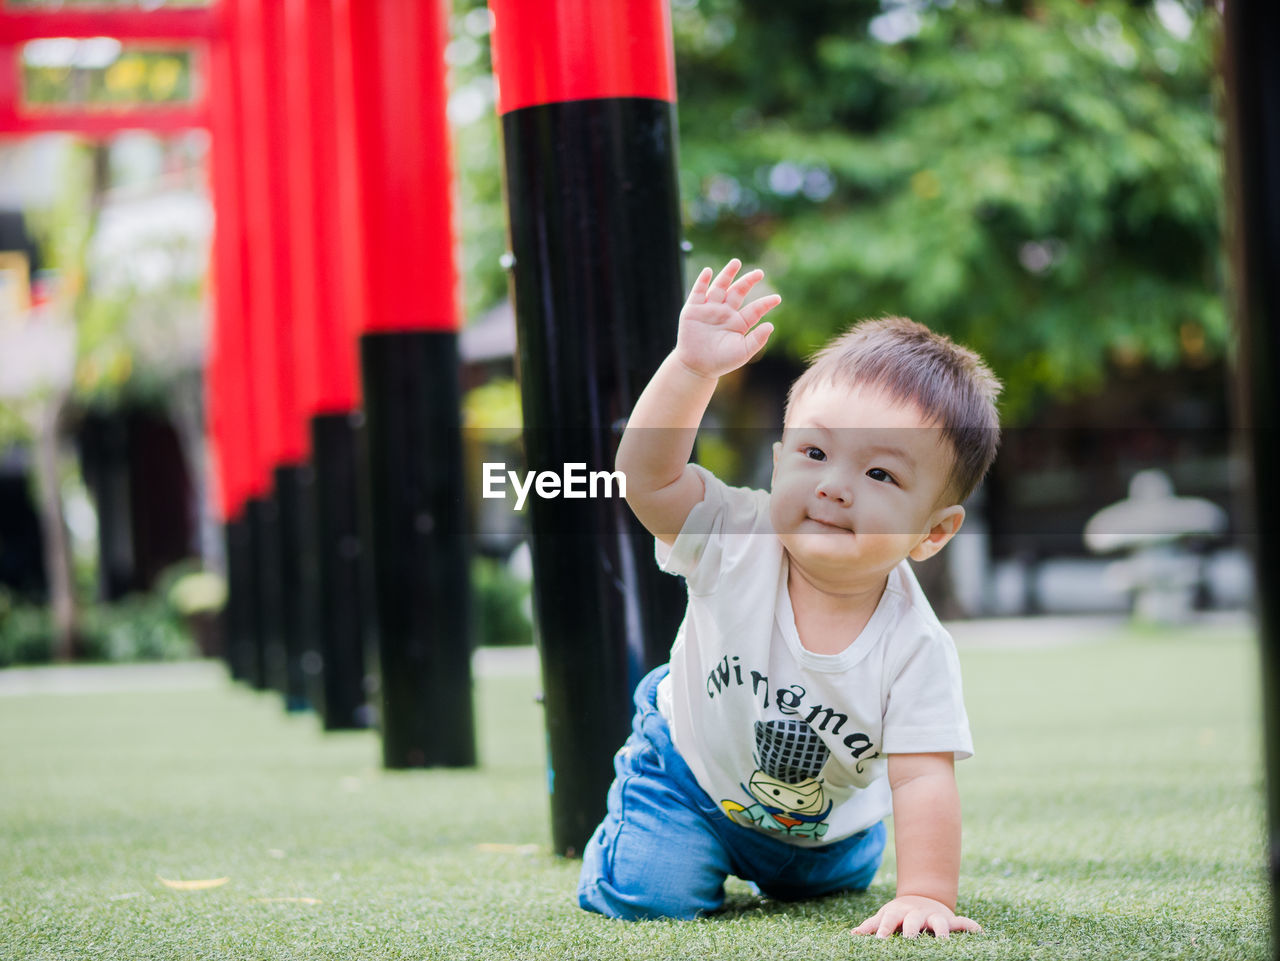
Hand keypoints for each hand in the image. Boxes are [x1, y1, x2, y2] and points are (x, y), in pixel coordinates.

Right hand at [674, 259, 780, 379]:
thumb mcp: (743, 352)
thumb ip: (757, 339)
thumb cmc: (721, 361)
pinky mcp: (693, 310)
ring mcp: (709, 309)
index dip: (766, 303)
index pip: (755, 309)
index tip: (777, 299)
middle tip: (759, 273)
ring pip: (720, 287)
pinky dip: (702, 281)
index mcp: (739, 322)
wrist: (697, 367)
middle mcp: (725, 312)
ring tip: (736, 262)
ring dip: (727, 274)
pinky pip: (698, 291)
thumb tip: (771, 325)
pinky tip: (708, 271)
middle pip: (738, 292)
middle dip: (748, 281)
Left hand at [851, 895, 981, 939]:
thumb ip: (872, 926)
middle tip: (910, 940)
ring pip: (939, 922)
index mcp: (898, 913)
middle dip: (912, 930)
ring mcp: (934, 916)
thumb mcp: (885, 916)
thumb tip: (853, 935)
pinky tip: (980, 932)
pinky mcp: (950, 920)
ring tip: (944, 940)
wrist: (922, 897)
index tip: (879, 941)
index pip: (889, 920)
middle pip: (913, 921)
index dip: (884, 930)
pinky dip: (971, 926)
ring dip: (942, 930)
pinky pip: (962, 923)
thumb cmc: (899, 914)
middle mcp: (916, 914)